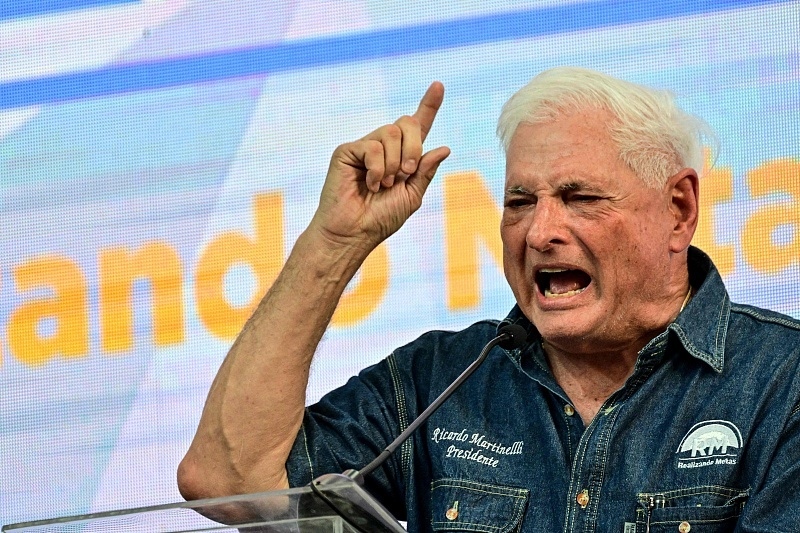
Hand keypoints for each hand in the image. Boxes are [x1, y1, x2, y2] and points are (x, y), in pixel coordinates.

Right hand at [310, 82, 450, 252]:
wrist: (354, 232)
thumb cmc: (380, 219)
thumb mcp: (412, 196)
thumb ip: (425, 172)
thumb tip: (444, 147)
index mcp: (402, 157)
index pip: (418, 127)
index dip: (429, 106)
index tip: (439, 85)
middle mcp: (384, 148)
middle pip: (407, 123)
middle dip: (413, 147)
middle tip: (406, 174)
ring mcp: (365, 147)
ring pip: (391, 132)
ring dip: (394, 163)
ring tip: (384, 185)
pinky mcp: (347, 151)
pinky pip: (373, 147)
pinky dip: (377, 169)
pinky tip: (370, 185)